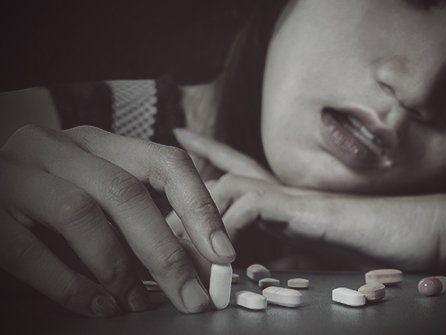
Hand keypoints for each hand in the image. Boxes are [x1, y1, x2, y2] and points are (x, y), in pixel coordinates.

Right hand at [0, 125, 234, 316]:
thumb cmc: (51, 201)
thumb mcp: (101, 199)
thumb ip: (142, 221)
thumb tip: (200, 263)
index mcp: (100, 144)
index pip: (165, 162)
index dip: (200, 208)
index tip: (223, 254)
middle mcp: (61, 147)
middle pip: (127, 194)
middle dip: (167, 253)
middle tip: (194, 298)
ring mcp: (20, 172)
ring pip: (81, 214)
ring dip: (118, 267)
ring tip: (136, 302)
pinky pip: (27, 249)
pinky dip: (69, 284)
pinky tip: (97, 305)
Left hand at [171, 128, 445, 270]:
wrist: (395, 232)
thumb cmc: (354, 238)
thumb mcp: (303, 245)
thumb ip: (280, 248)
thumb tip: (258, 264)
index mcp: (278, 193)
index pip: (237, 162)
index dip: (209, 147)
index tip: (181, 131)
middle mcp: (279, 186)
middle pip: (225, 172)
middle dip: (190, 174)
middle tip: (158, 189)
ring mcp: (287, 194)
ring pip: (228, 189)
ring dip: (200, 215)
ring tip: (177, 241)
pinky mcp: (298, 206)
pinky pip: (251, 208)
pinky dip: (229, 228)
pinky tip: (218, 249)